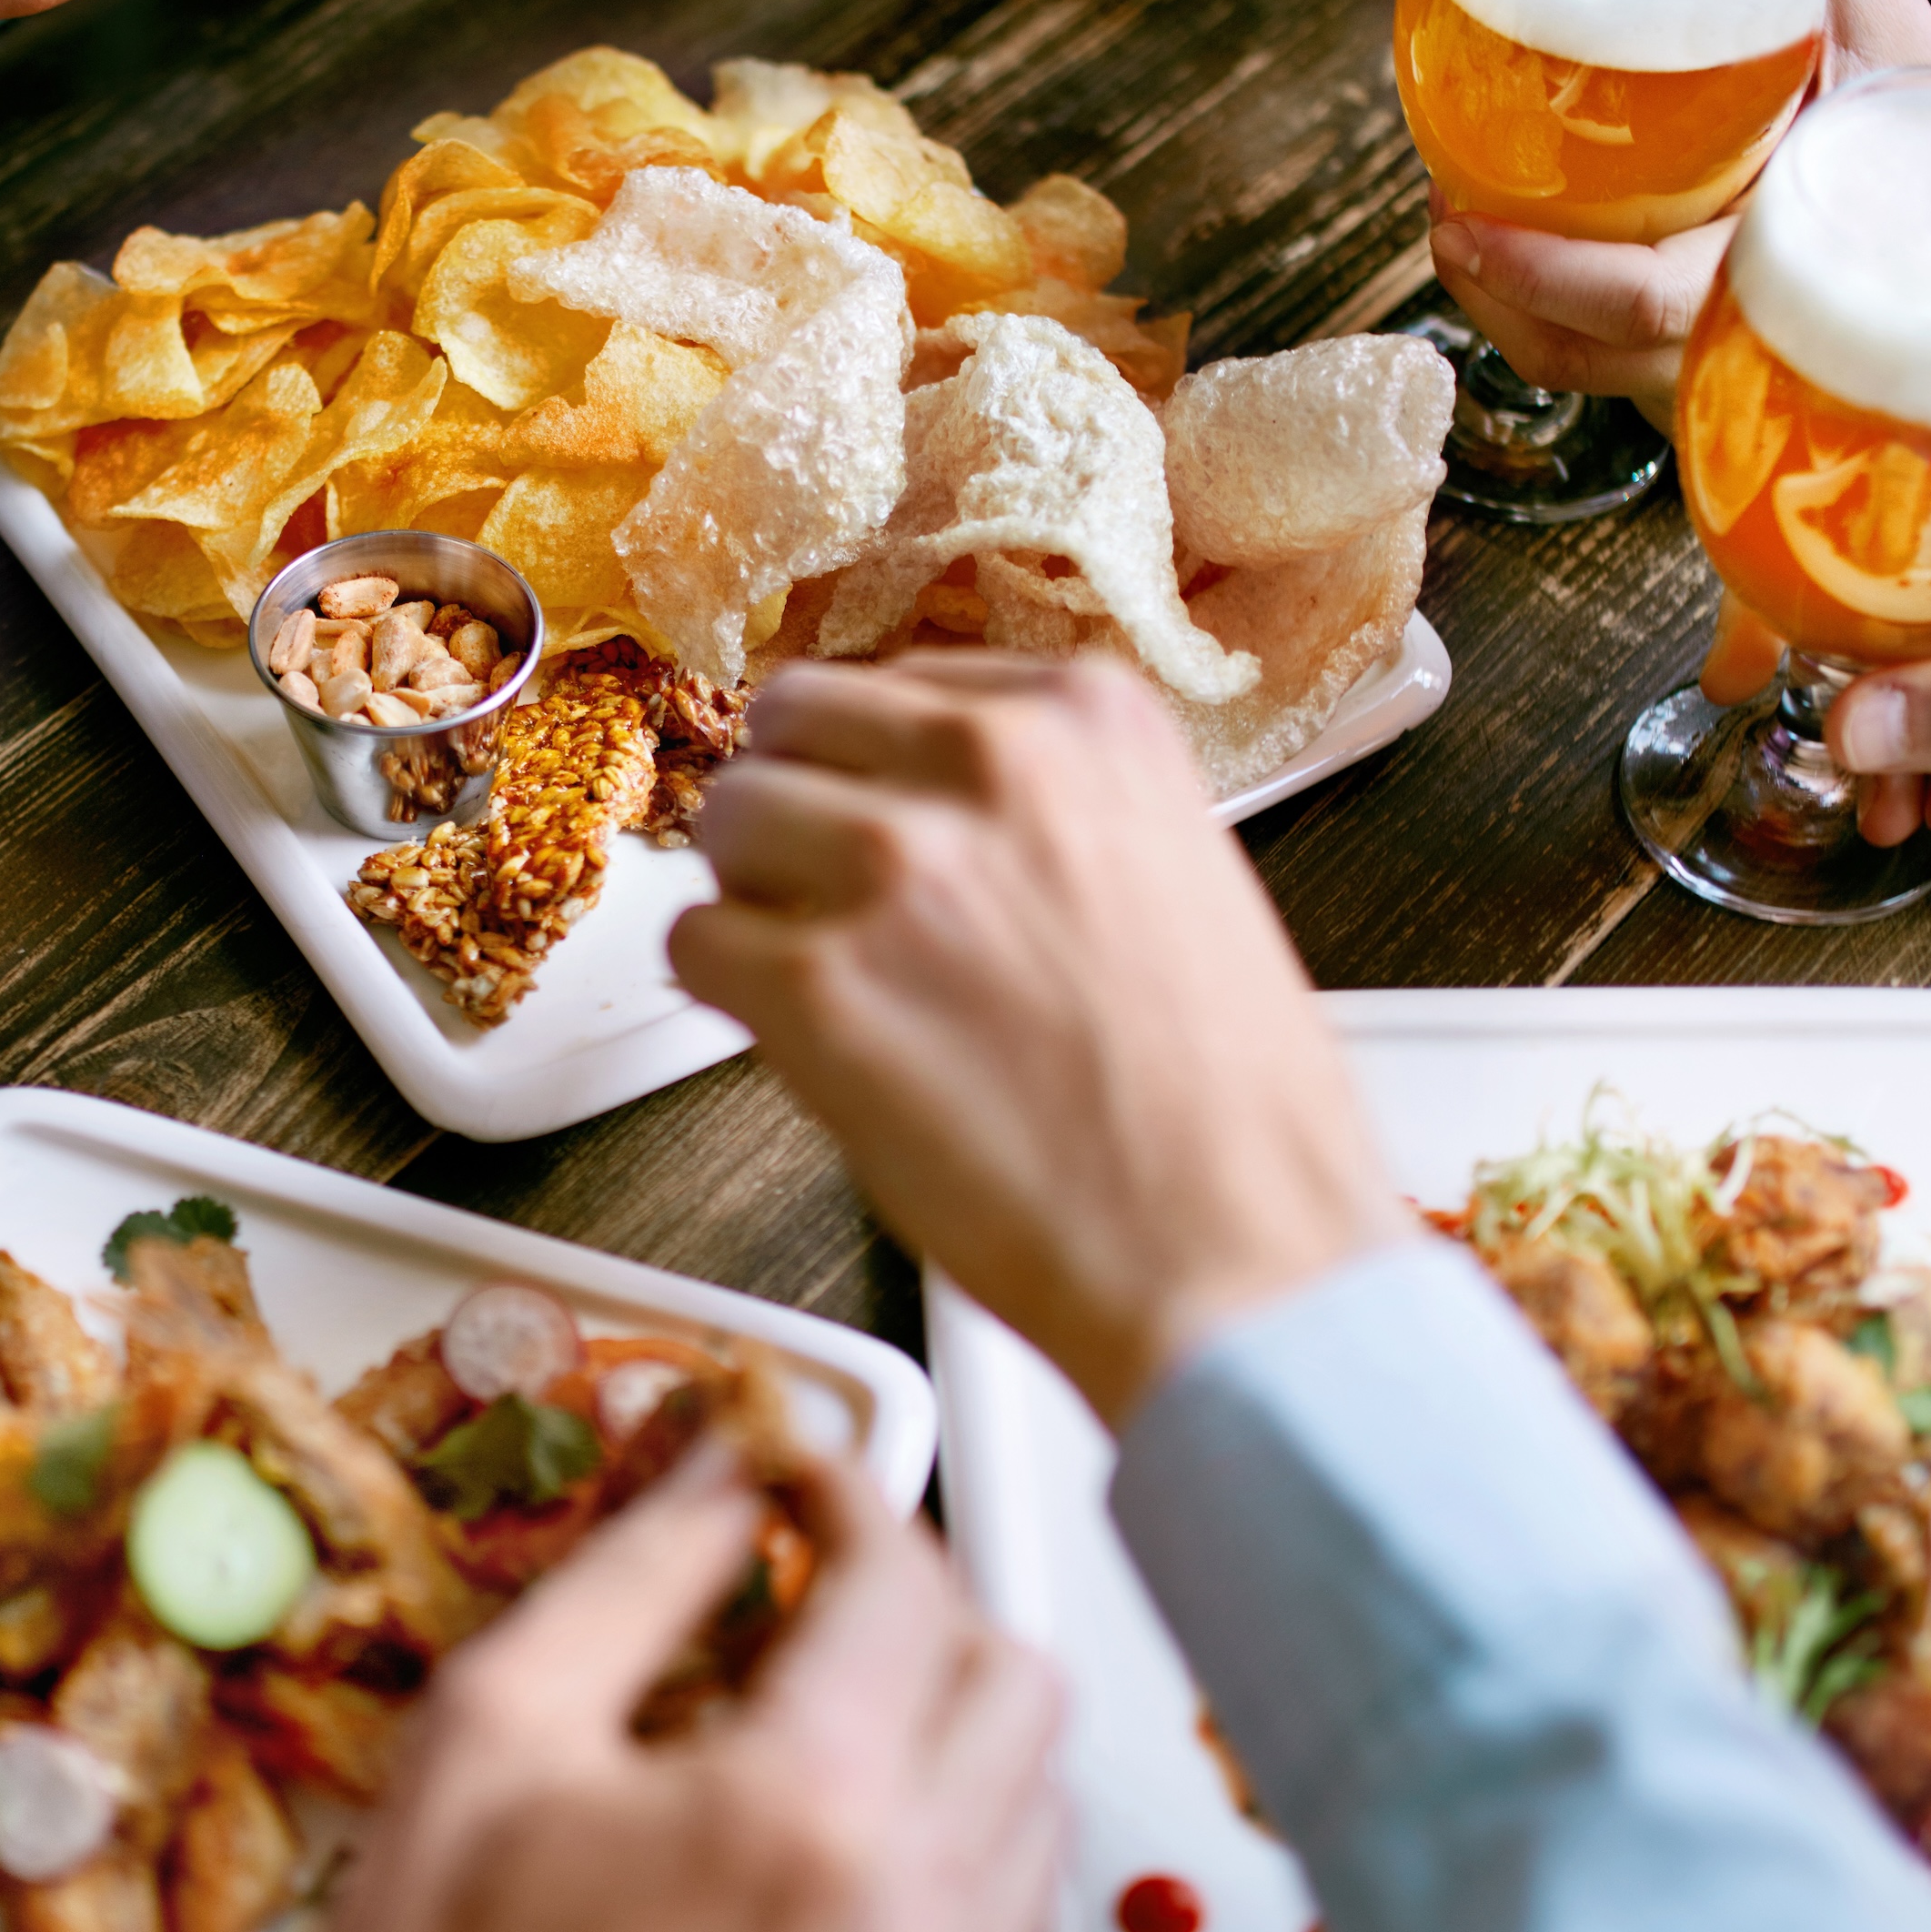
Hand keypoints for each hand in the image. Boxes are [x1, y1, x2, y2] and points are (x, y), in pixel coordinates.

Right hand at [172, 1449, 1059, 1931]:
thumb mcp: (493, 1731)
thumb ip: (639, 1573)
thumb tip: (728, 1468)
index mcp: (795, 1817)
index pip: (905, 1586)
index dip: (848, 1495)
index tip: (793, 1481)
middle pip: (1015, 1685)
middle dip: (923, 1610)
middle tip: (819, 1601)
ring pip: (1033, 1814)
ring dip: (949, 1740)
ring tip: (820, 1741)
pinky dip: (941, 1879)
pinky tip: (826, 1879)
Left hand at [669, 655, 1407, 1424]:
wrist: (1237, 1246)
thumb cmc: (1223, 1101)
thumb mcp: (1173, 865)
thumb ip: (1046, 806)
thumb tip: (916, 800)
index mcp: (1087, 715)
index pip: (898, 685)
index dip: (874, 771)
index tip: (884, 824)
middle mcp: (989, 760)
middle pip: (791, 726)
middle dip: (796, 811)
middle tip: (826, 901)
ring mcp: (897, 867)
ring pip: (728, 823)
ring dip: (754, 898)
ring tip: (828, 980)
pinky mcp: (818, 987)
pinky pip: (693, 944)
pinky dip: (726, 994)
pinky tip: (803, 1042)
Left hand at [1427, 0, 1930, 425]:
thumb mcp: (1899, 47)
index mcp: (1786, 266)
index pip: (1645, 304)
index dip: (1546, 279)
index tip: (1468, 227)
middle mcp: (1744, 335)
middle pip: (1580, 352)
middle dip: (1491, 291)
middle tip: (1444, 214)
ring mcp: (1717, 361)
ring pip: (1576, 363)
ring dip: (1501, 300)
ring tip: (1458, 221)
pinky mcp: (1692, 359)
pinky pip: (1595, 356)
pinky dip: (1537, 307)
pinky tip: (1504, 242)